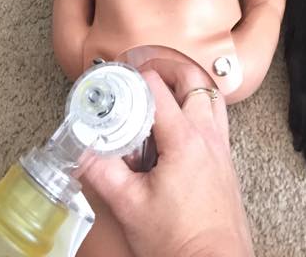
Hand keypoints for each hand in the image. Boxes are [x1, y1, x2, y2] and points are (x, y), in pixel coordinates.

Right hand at [80, 70, 254, 256]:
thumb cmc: (180, 242)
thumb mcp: (129, 206)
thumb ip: (102, 173)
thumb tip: (81, 151)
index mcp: (185, 139)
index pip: (159, 87)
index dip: (135, 75)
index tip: (118, 78)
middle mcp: (208, 136)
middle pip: (192, 79)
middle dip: (166, 67)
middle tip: (144, 71)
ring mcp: (220, 147)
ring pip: (209, 95)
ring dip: (186, 84)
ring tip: (162, 90)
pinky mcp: (225, 162)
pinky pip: (215, 117)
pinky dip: (197, 107)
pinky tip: (178, 126)